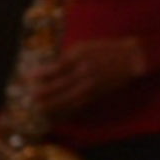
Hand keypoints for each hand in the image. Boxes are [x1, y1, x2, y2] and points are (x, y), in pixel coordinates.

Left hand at [30, 37, 146, 116]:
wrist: (132, 58)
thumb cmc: (107, 49)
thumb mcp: (85, 46)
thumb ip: (68, 56)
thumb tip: (51, 66)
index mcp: (79, 56)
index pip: (54, 68)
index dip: (39, 73)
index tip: (27, 77)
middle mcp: (83, 72)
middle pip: (57, 85)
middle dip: (42, 92)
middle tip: (29, 97)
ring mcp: (90, 84)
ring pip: (66, 97)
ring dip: (51, 104)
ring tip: (39, 108)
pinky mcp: (97, 93)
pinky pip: (78, 103)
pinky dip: (67, 109)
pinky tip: (58, 113)